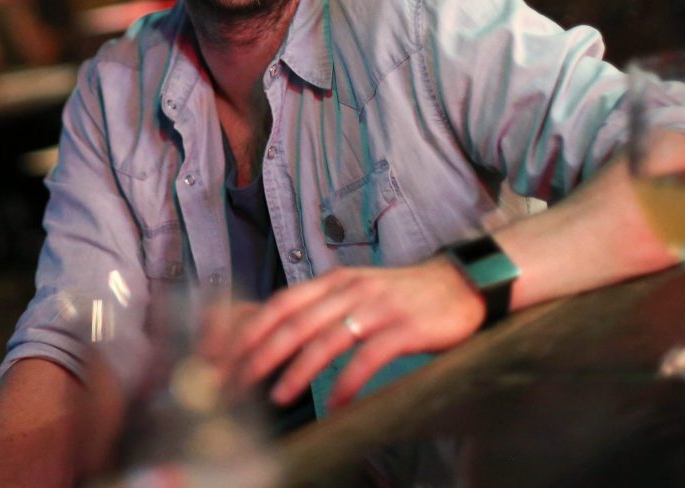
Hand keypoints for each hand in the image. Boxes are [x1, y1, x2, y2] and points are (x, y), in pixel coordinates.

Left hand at [220, 260, 485, 409]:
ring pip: (327, 339)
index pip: (280, 303)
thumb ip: (319, 308)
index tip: (225, 356)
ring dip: (297, 371)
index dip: (249, 330)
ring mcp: (378, 308)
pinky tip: (335, 404)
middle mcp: (351, 290)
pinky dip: (348, 382)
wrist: (459, 285)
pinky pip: (369, 357)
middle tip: (238, 383)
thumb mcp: (355, 292)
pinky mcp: (405, 328)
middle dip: (261, 355)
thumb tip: (273, 331)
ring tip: (278, 397)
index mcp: (334, 281)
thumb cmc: (401, 296)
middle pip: (295, 323)